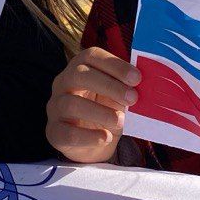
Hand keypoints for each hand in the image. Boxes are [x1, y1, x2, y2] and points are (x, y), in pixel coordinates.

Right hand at [46, 47, 141, 162]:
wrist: (93, 143)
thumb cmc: (106, 110)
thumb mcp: (117, 96)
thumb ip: (126, 87)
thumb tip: (145, 84)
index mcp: (79, 68)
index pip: (91, 56)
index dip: (114, 64)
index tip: (137, 78)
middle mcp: (62, 84)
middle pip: (78, 75)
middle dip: (109, 85)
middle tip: (133, 98)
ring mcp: (55, 108)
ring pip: (71, 104)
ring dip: (100, 112)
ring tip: (120, 120)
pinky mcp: (54, 132)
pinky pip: (67, 133)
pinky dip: (89, 136)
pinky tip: (105, 137)